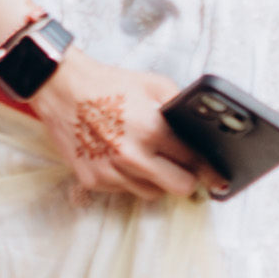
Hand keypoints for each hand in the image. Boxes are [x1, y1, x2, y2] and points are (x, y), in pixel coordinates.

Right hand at [33, 54, 217, 201]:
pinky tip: (121, 158)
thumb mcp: (153, 84)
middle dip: (186, 179)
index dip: (207, 169)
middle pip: (179, 188)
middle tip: (183, 170)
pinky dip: (127, 179)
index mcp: (152, 130)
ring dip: (155, 181)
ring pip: (150, 193)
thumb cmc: (106, 84)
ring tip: (147, 159)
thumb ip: (179, 106)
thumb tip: (199, 128)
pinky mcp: (92, 180)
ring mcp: (110, 171)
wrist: (62, 89)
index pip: (194, 162)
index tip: (217, 178)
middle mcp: (132, 156)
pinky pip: (122, 190)